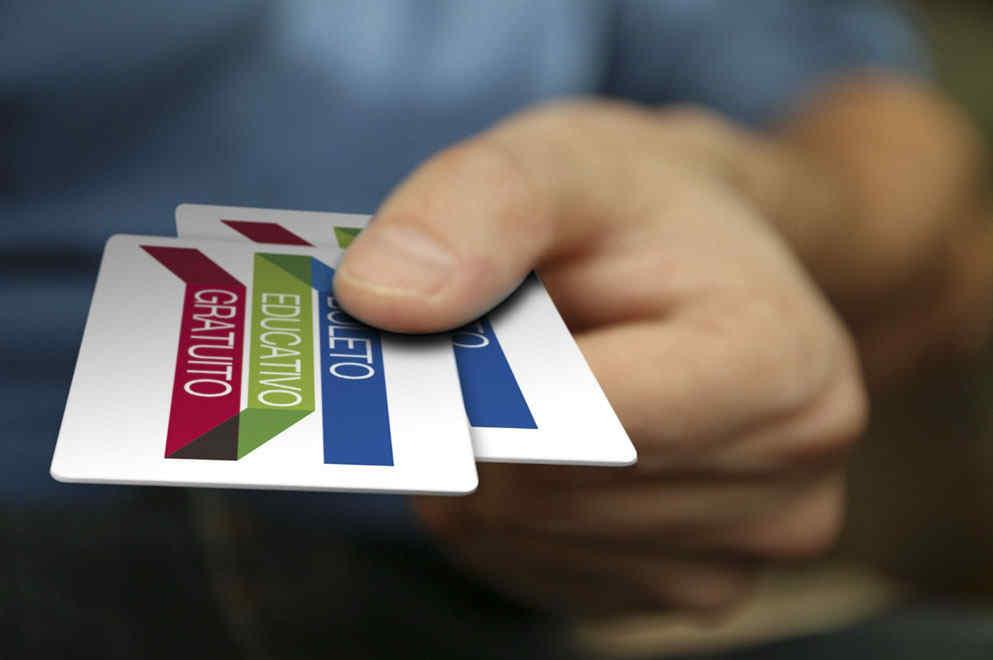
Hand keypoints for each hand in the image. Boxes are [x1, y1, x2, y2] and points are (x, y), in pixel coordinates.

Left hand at [334, 101, 866, 615]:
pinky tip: (538, 439)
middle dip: (470, 412)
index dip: (477, 376)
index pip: (583, 416)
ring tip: (522, 382)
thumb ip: (478, 207)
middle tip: (477, 341)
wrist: (703, 265)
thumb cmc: (638, 212)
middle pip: (540, 490)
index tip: (426, 327)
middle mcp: (788, 487)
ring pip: (516, 537)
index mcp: (784, 368)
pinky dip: (498, 505)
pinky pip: (525, 566)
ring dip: (477, 459)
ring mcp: (738, 560)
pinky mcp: (683, 592)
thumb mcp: (565, 160)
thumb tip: (381, 300)